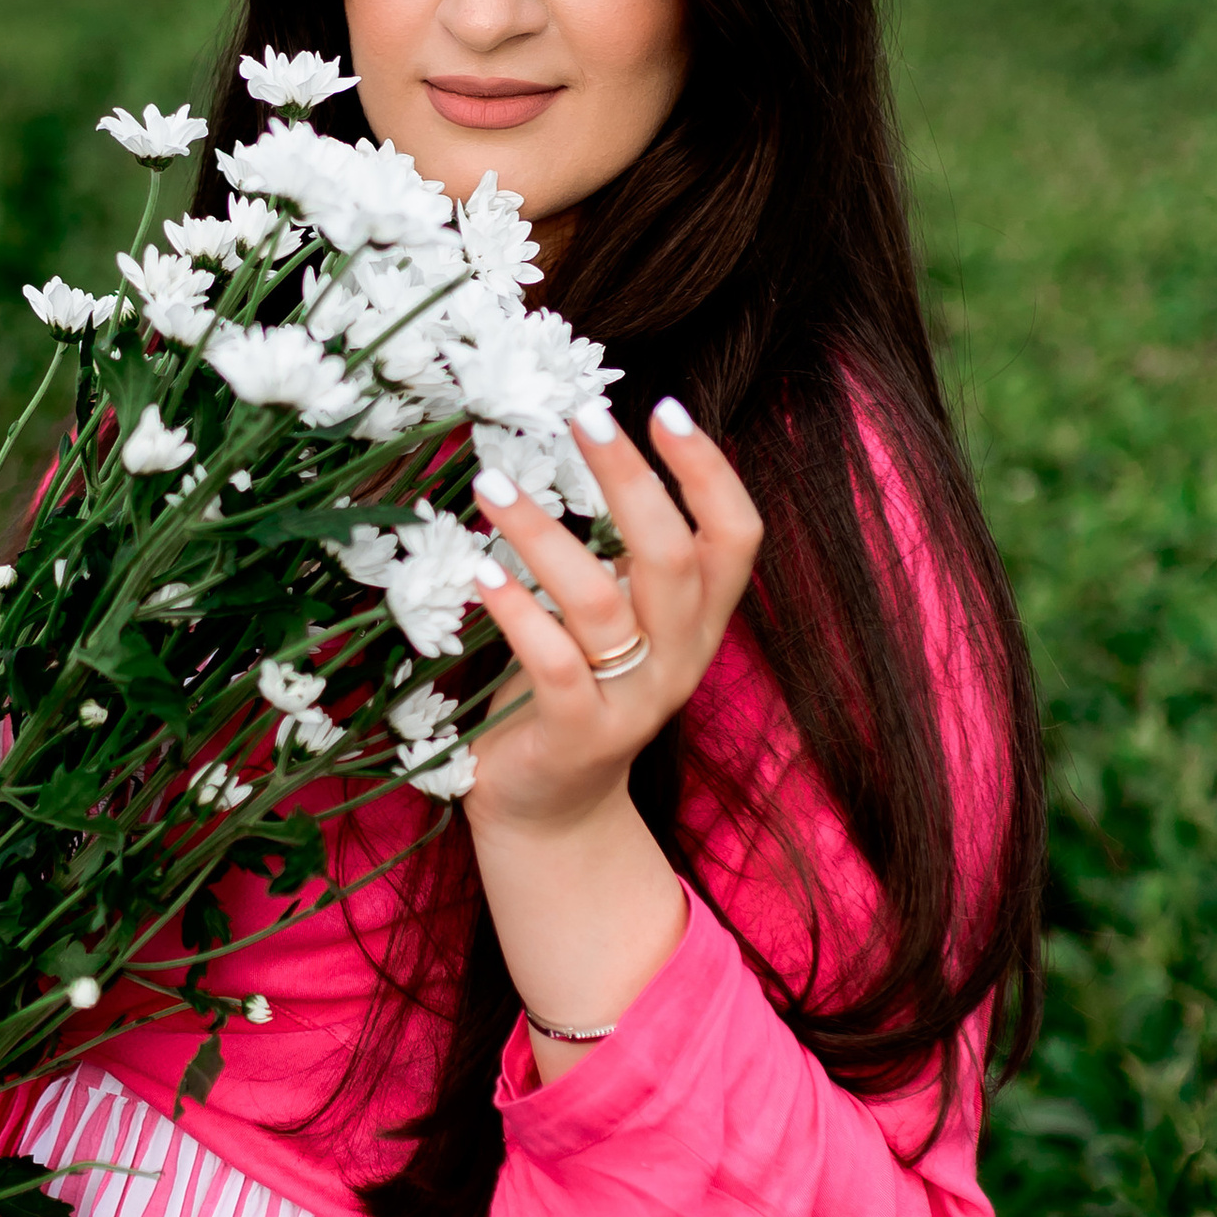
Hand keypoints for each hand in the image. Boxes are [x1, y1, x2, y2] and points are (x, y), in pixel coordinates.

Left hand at [460, 396, 761, 843]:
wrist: (553, 808)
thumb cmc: (575, 684)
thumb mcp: (618, 615)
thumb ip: (624, 553)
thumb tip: (596, 442)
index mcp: (700, 619)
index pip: (737, 535)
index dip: (711, 471)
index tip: (663, 407)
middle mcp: (680, 658)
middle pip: (672, 556)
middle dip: (629, 479)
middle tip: (580, 417)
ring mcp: (632, 701)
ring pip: (601, 603)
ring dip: (543, 534)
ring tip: (492, 482)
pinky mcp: (577, 736)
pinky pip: (552, 664)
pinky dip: (515, 611)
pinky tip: (479, 571)